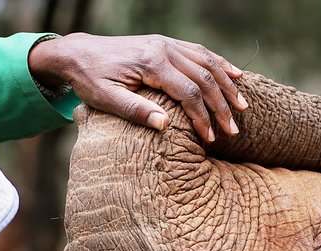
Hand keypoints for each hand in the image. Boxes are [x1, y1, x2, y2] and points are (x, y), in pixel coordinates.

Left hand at [28, 32, 246, 142]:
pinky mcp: (165, 44)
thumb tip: (165, 125)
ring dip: (227, 84)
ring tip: (242, 106)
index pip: (188, 92)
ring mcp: (166, 44)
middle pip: (203, 77)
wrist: (78, 53)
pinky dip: (220, 63)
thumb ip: (136, 111)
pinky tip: (235, 74)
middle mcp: (163, 49)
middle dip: (221, 105)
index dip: (202, 116)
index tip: (211, 138)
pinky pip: (199, 52)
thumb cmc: (90, 80)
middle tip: (233, 129)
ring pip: (207, 62)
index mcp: (150, 63)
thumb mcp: (106, 100)